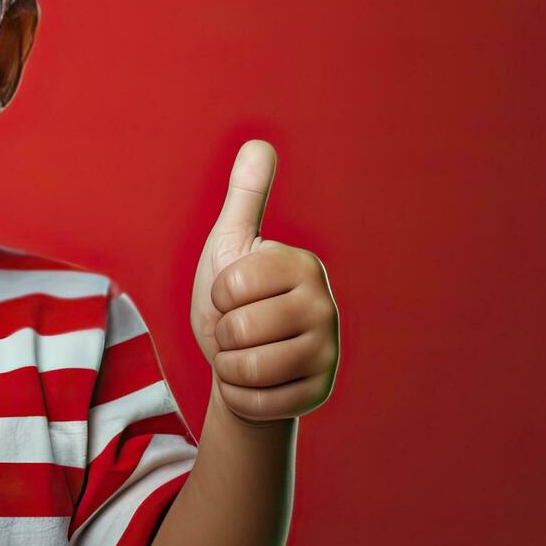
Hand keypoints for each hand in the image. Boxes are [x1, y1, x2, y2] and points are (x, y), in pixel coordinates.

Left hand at [190, 140, 338, 425]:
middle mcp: (324, 306)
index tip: (234, 295)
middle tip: (241, 330)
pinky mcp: (319, 393)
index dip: (218, 295)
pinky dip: (242, 397)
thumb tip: (259, 143)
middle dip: (224, 336)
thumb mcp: (231, 245)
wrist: (243, 365)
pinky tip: (257, 383)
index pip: (231, 285)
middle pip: (239, 329)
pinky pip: (258, 402)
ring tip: (246, 354)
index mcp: (302, 264)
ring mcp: (327, 352)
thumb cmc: (235, 301)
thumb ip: (245, 196)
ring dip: (231, 367)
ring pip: (248, 369)